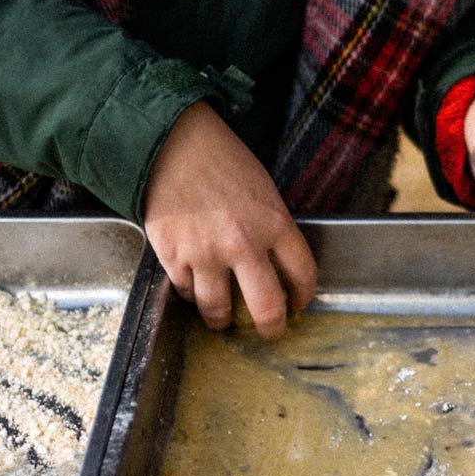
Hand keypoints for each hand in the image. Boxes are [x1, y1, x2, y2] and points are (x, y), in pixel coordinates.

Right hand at [142, 101, 316, 335]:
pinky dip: (190, 293)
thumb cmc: (220, 159)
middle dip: (271, 327)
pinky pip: (186, 292)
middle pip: (266, 308)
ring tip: (222, 319)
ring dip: (222, 320)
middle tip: (269, 332)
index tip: (298, 304)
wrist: (171, 143)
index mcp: (274, 223)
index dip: (303, 296)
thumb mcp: (263, 190)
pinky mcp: (173, 256)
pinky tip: (194, 286)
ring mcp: (206, 253)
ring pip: (219, 310)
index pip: (303, 275)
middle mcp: (243, 244)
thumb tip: (276, 263)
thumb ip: (272, 227)